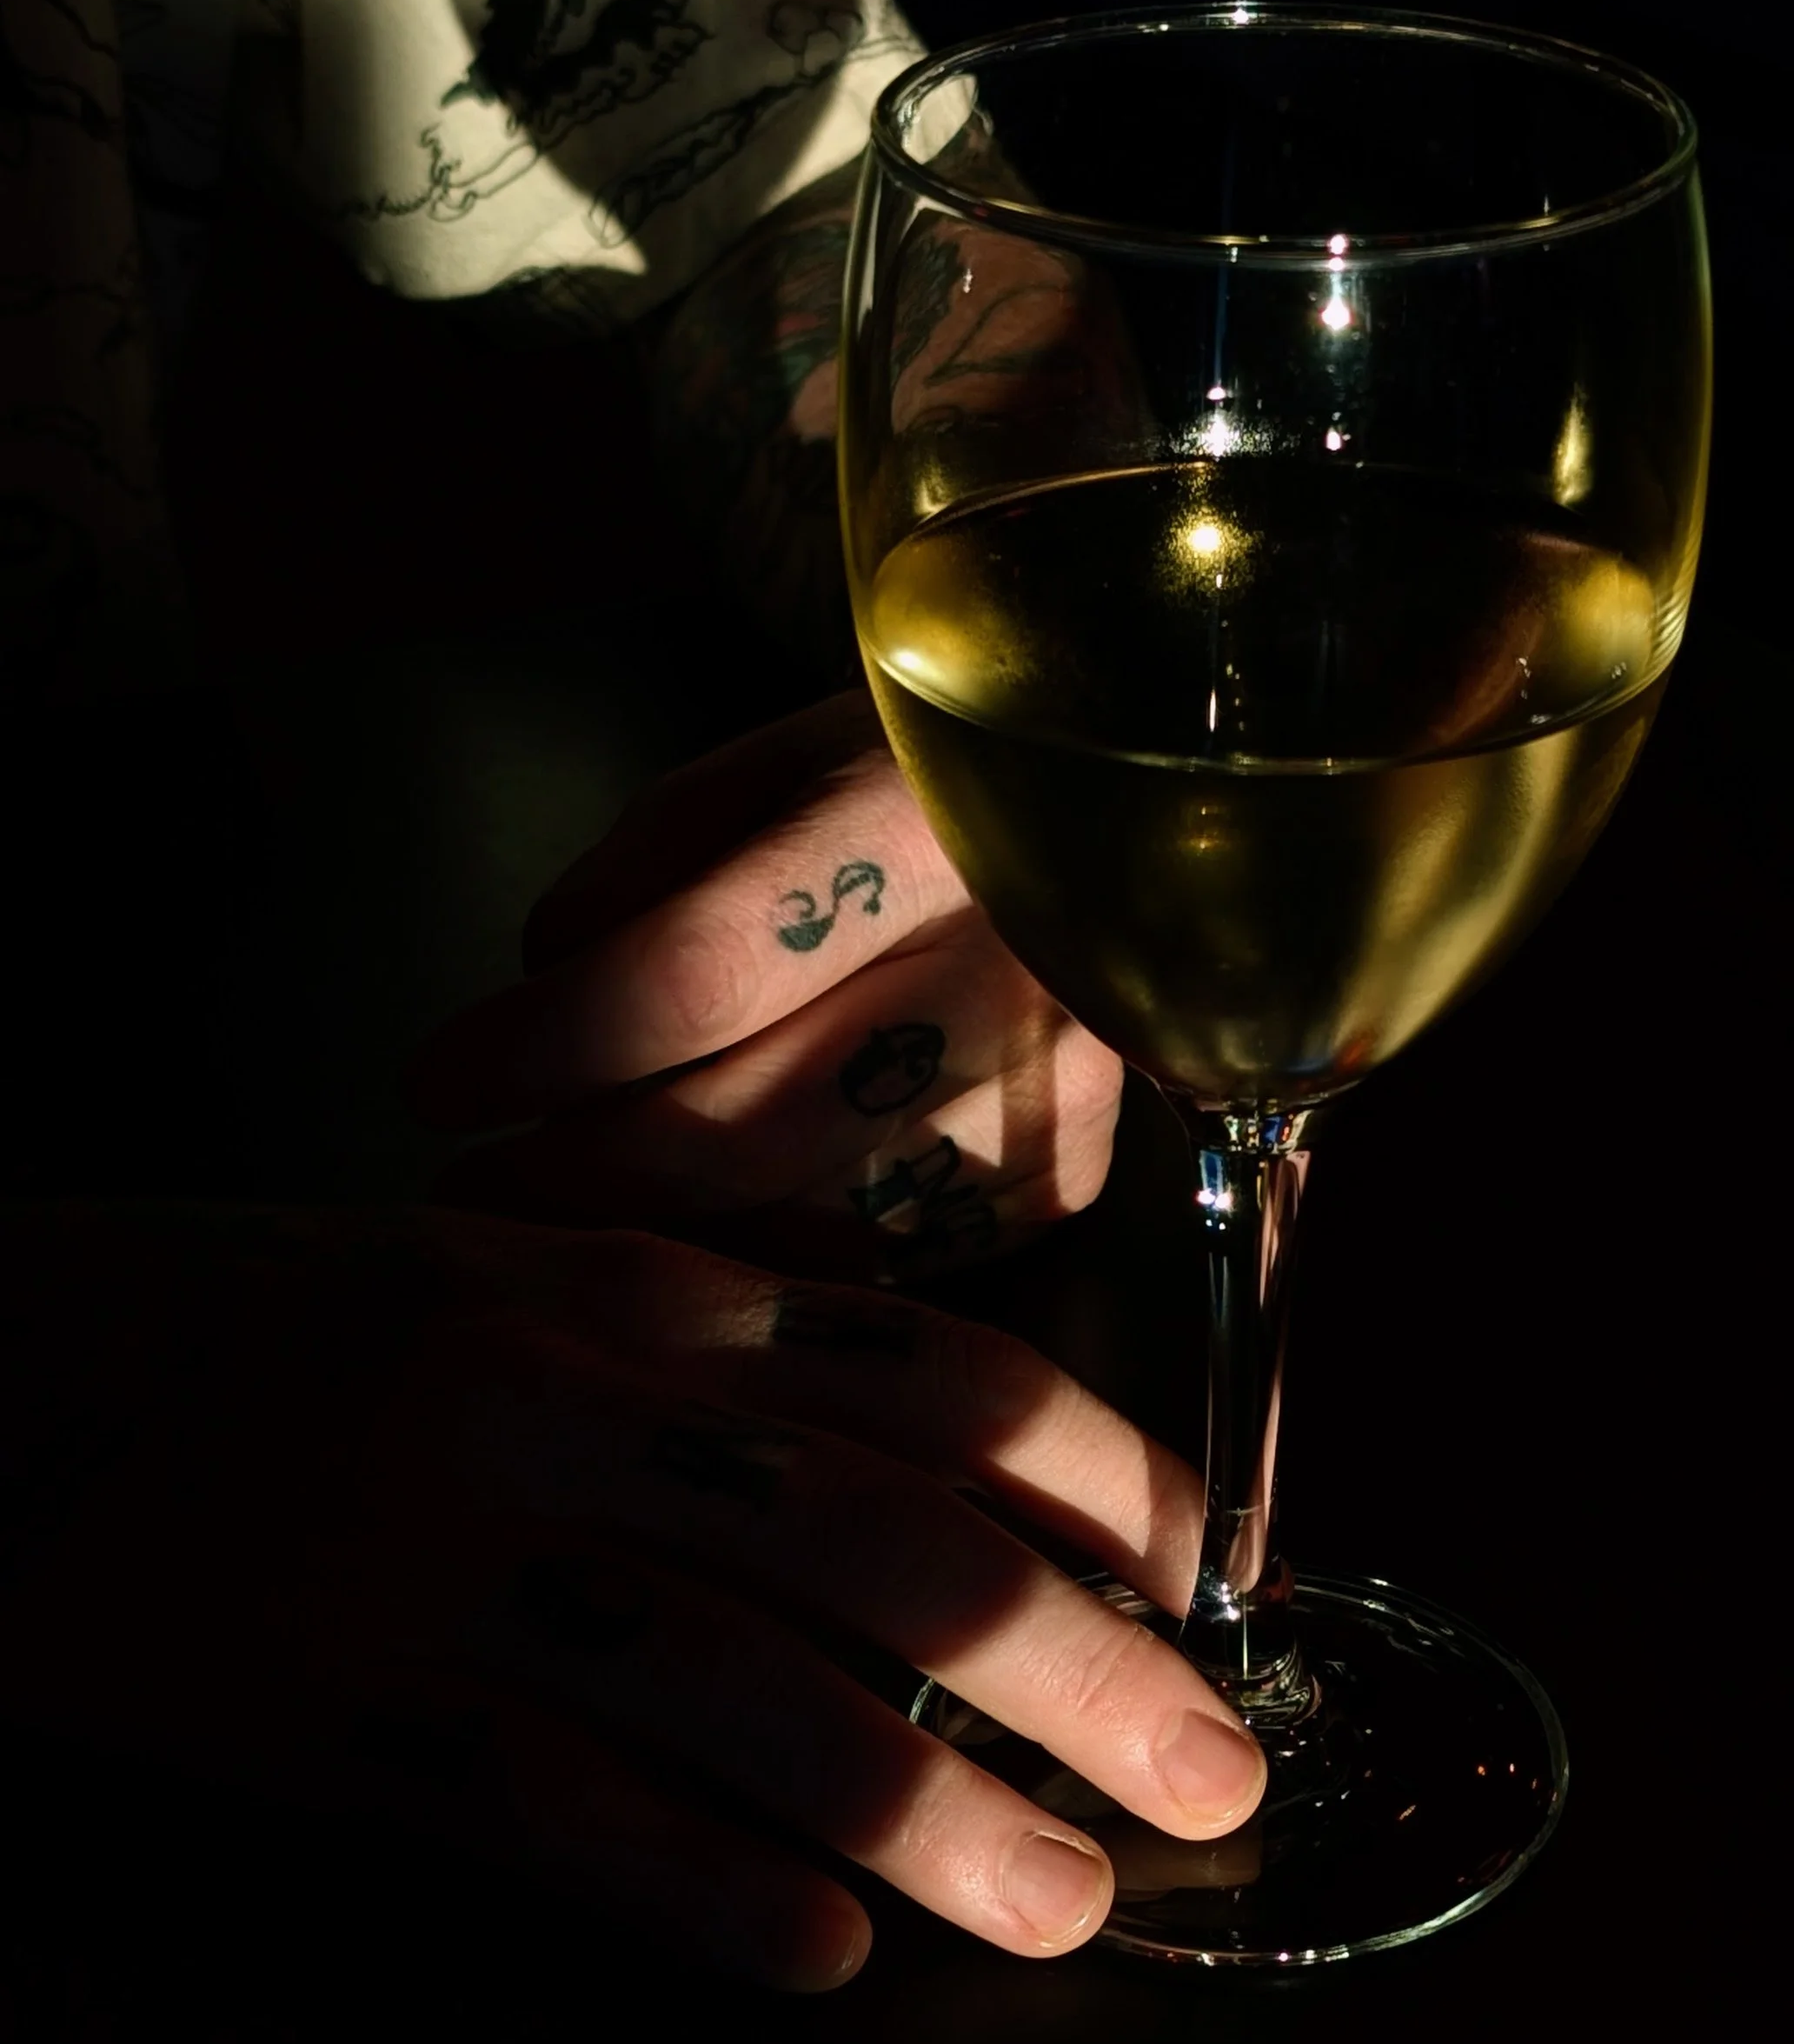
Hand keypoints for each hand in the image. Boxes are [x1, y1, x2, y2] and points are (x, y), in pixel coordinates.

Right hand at [1, 1207, 1263, 1987]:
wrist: (4, 1394)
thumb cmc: (284, 1339)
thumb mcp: (506, 1282)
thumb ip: (707, 1349)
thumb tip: (940, 1460)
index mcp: (625, 1287)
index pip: (928, 1369)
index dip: (1096, 1479)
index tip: (1203, 1578)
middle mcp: (565, 1403)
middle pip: (886, 1540)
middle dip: (1081, 1669)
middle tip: (1218, 1775)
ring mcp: (448, 1554)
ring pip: (747, 1689)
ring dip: (933, 1814)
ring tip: (1067, 1910)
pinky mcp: (334, 1707)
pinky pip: (556, 1810)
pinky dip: (703, 1886)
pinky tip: (817, 1955)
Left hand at [411, 691, 1124, 1281]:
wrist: (1107, 834)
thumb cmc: (883, 801)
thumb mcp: (752, 780)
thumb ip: (638, 886)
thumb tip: (546, 1007)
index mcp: (913, 828)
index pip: (701, 969)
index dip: (548, 1044)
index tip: (437, 1081)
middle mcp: (1009, 968)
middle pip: (739, 1129)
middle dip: (567, 1175)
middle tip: (462, 1193)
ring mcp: (1050, 1097)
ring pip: (794, 1224)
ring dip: (649, 1235)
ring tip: (549, 1219)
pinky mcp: (1058, 1186)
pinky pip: (868, 1262)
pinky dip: (759, 1260)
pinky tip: (695, 1235)